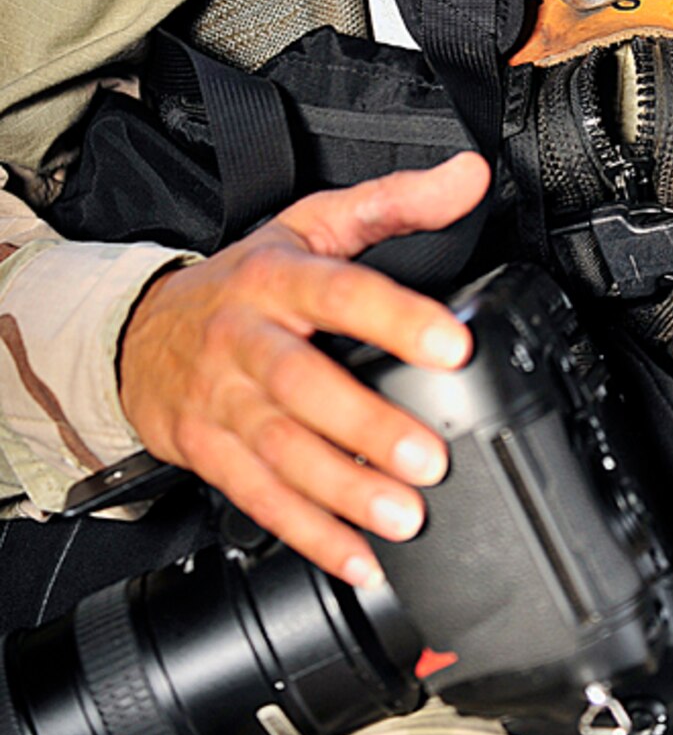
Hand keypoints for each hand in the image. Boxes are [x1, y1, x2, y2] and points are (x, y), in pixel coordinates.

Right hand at [118, 153, 489, 588]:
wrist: (141, 332)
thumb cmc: (244, 278)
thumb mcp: (312, 224)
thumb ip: (395, 200)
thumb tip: (469, 176)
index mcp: (276, 277)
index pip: (340, 293)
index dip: (396, 318)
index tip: (453, 345)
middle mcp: (243, 340)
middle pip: (303, 385)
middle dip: (367, 426)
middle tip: (429, 458)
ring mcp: (221, 402)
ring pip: (280, 451)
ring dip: (344, 492)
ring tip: (404, 516)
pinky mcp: (209, 453)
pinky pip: (259, 500)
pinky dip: (309, 536)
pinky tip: (358, 559)